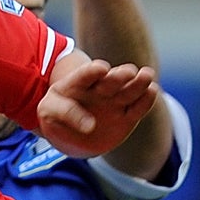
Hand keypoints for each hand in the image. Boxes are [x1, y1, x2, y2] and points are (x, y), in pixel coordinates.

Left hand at [38, 49, 157, 158]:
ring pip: (128, 90)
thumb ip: (65, 113)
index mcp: (77, 83)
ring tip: (147, 76)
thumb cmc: (53, 115)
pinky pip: (138, 108)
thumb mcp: (48, 111)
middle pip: (111, 80)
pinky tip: (152, 91)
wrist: (65, 130)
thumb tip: (89, 125)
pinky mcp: (126, 117)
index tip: (101, 68)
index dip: (92, 71)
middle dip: (120, 76)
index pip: (85, 75)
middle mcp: (99, 89)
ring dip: (138, 83)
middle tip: (130, 72)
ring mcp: (114, 101)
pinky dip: (146, 100)